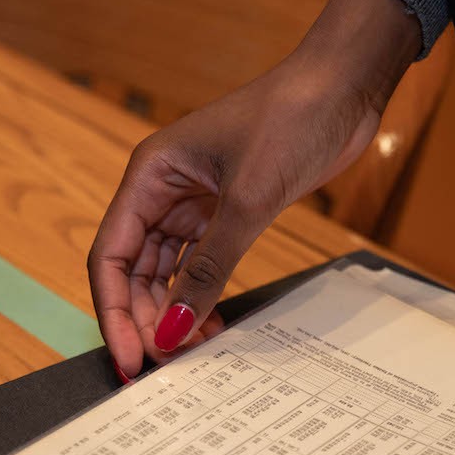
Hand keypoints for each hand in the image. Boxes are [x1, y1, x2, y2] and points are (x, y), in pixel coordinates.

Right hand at [88, 0, 421, 377]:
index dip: (115, 312)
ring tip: (193, 351)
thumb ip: (209, 269)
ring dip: (174, 313)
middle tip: (167, 365)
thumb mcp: (247, 201)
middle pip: (135, 271)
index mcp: (149, 176)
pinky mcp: (225, 212)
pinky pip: (200, 265)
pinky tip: (211, 324)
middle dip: (146, 319)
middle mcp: (161, 191)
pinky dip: (202, 295)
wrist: (343, 89)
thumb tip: (175, 329)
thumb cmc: (290, 120)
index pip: (111, 257)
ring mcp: (193, 203)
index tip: (132, 358)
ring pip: (166, 273)